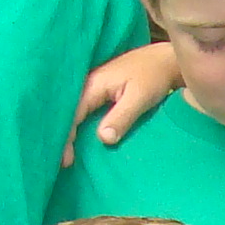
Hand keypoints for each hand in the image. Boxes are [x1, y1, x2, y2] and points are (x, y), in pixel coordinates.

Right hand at [69, 42, 179, 160]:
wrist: (163, 61)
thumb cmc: (153, 76)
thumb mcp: (139, 98)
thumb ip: (121, 117)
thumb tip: (103, 139)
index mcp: (92, 85)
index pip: (71, 116)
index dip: (66, 139)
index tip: (66, 161)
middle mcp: (86, 86)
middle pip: (67, 115)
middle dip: (61, 138)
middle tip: (61, 164)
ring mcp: (91, 89)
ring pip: (73, 114)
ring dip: (69, 133)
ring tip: (64, 156)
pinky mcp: (98, 93)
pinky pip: (83, 112)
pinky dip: (79, 127)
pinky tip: (78, 142)